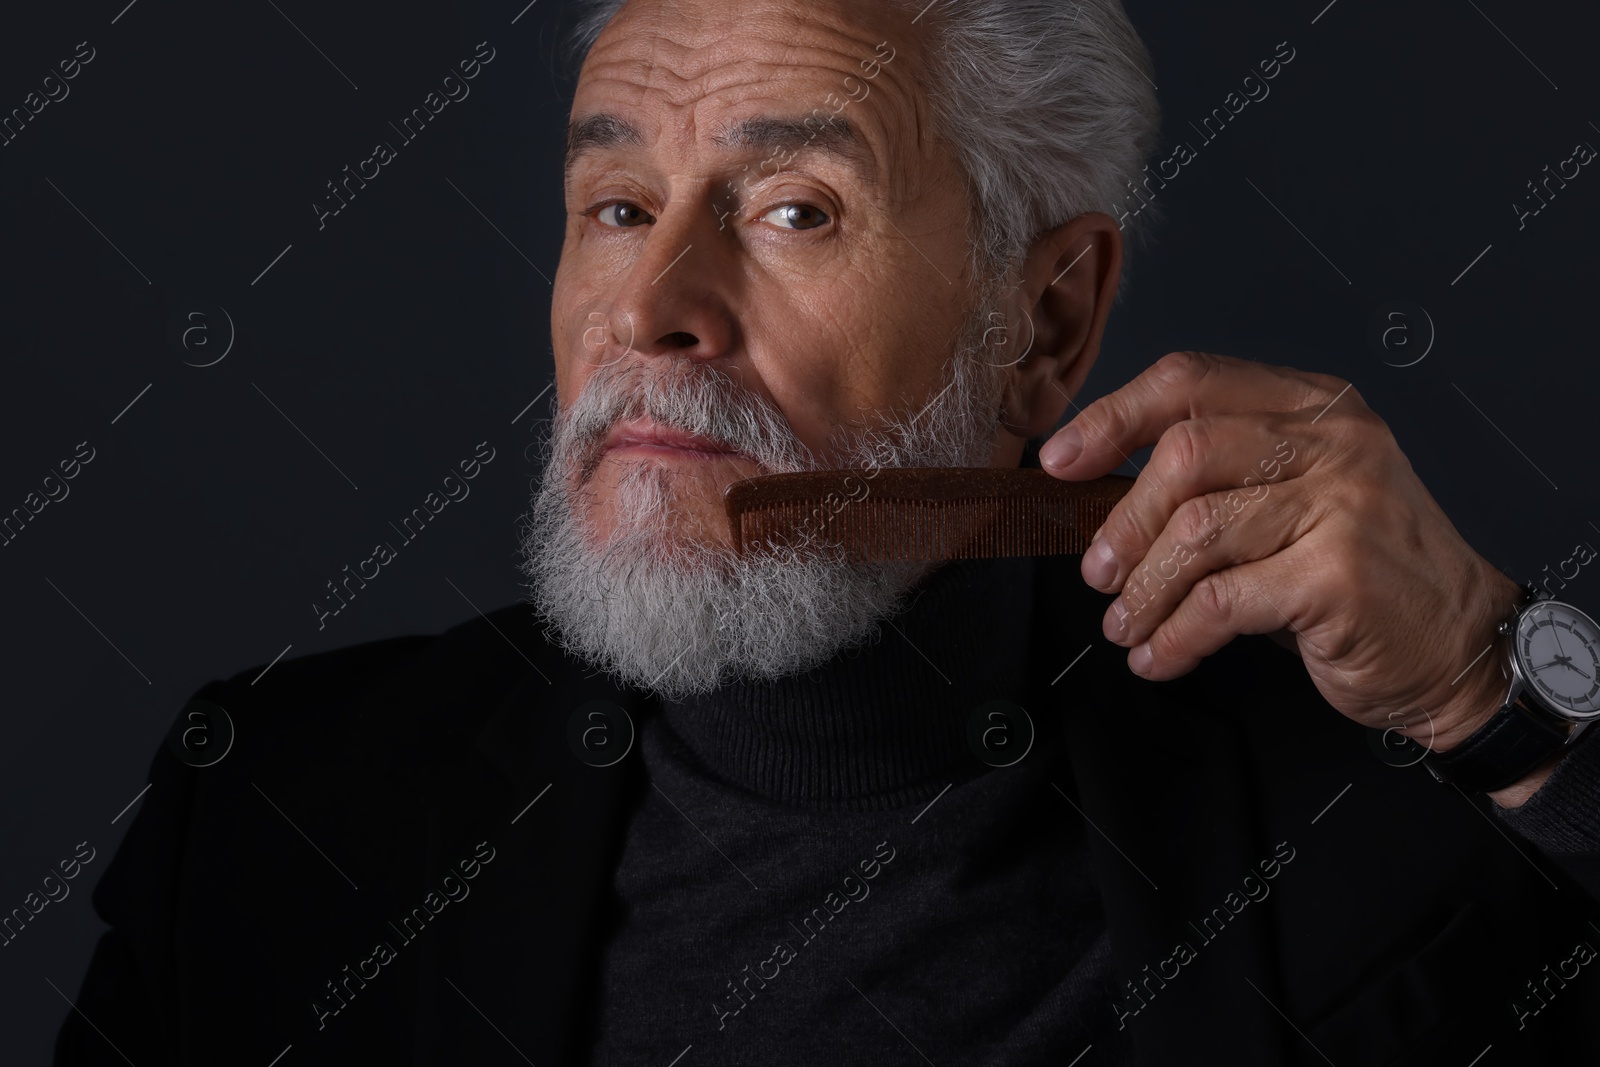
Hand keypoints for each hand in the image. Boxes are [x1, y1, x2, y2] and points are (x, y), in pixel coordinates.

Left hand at [1038, 352, 1523, 759]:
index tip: (1060, 461)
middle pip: (1185, 453)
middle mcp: (1333, 442)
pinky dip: (1175, 635)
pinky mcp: (1337, 575)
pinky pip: (1220, 601)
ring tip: (1127, 626)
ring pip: (1197, 531)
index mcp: (1314, 406)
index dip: (1112, 417)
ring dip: (1144, 590)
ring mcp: (1341, 504)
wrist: (1460, 644)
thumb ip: (1220, 476)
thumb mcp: (1294, 498)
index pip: (1189, 380)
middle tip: (1099, 572)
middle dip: (1124, 521)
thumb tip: (1100, 493)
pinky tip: (1160, 656)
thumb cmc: (1359, 574)